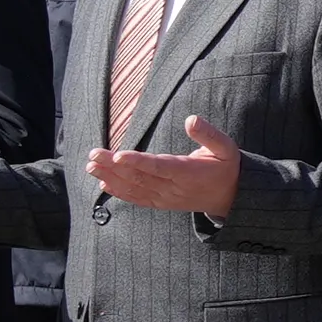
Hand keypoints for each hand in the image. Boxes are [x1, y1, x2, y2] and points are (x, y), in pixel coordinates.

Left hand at [87, 110, 244, 215]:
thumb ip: (208, 134)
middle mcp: (174, 188)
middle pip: (139, 177)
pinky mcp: (161, 202)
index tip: (117, 155)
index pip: (159, 167)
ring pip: (134, 189)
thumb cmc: (226, 167)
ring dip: (110, 178)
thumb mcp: (226, 148)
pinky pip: (137, 199)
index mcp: (189, 173)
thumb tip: (190, 119)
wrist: (230, 197)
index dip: (137, 161)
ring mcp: (166, 198)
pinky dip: (119, 192)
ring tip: (91, 166)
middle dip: (113, 166)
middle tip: (93, 155)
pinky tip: (103, 183)